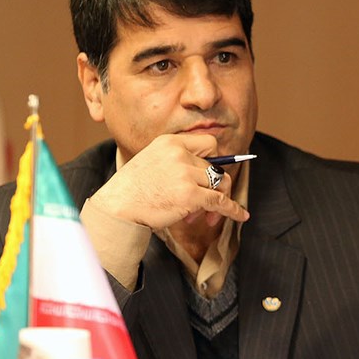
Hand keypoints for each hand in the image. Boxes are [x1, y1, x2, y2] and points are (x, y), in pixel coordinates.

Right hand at [87, 133, 249, 231]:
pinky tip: (241, 216)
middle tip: (206, 205)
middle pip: (217, 169)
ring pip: (220, 185)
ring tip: (205, 216)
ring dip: (217, 201)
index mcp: (170, 142)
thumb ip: (179, 160)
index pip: (210, 144)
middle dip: (216, 188)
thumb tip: (213, 172)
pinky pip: (220, 202)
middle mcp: (179, 154)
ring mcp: (185, 174)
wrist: (117, 207)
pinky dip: (233, 210)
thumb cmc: (134, 189)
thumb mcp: (154, 161)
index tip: (214, 174)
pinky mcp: (190, 195)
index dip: (216, 160)